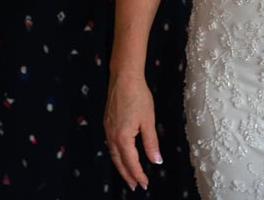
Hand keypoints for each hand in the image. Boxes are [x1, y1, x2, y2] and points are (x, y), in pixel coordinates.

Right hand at [104, 73, 161, 191]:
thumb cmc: (138, 96)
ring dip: (121, 166)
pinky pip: (111, 144)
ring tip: (129, 175)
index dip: (138, 174)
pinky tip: (122, 154)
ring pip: (114, 154)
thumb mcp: (148, 120)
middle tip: (135, 186)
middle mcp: (112, 136)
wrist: (124, 77)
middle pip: (119, 161)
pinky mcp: (107, 122)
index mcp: (123, 137)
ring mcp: (108, 129)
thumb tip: (156, 161)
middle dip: (127, 175)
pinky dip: (117, 154)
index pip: (131, 162)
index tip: (144, 184)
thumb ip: (151, 143)